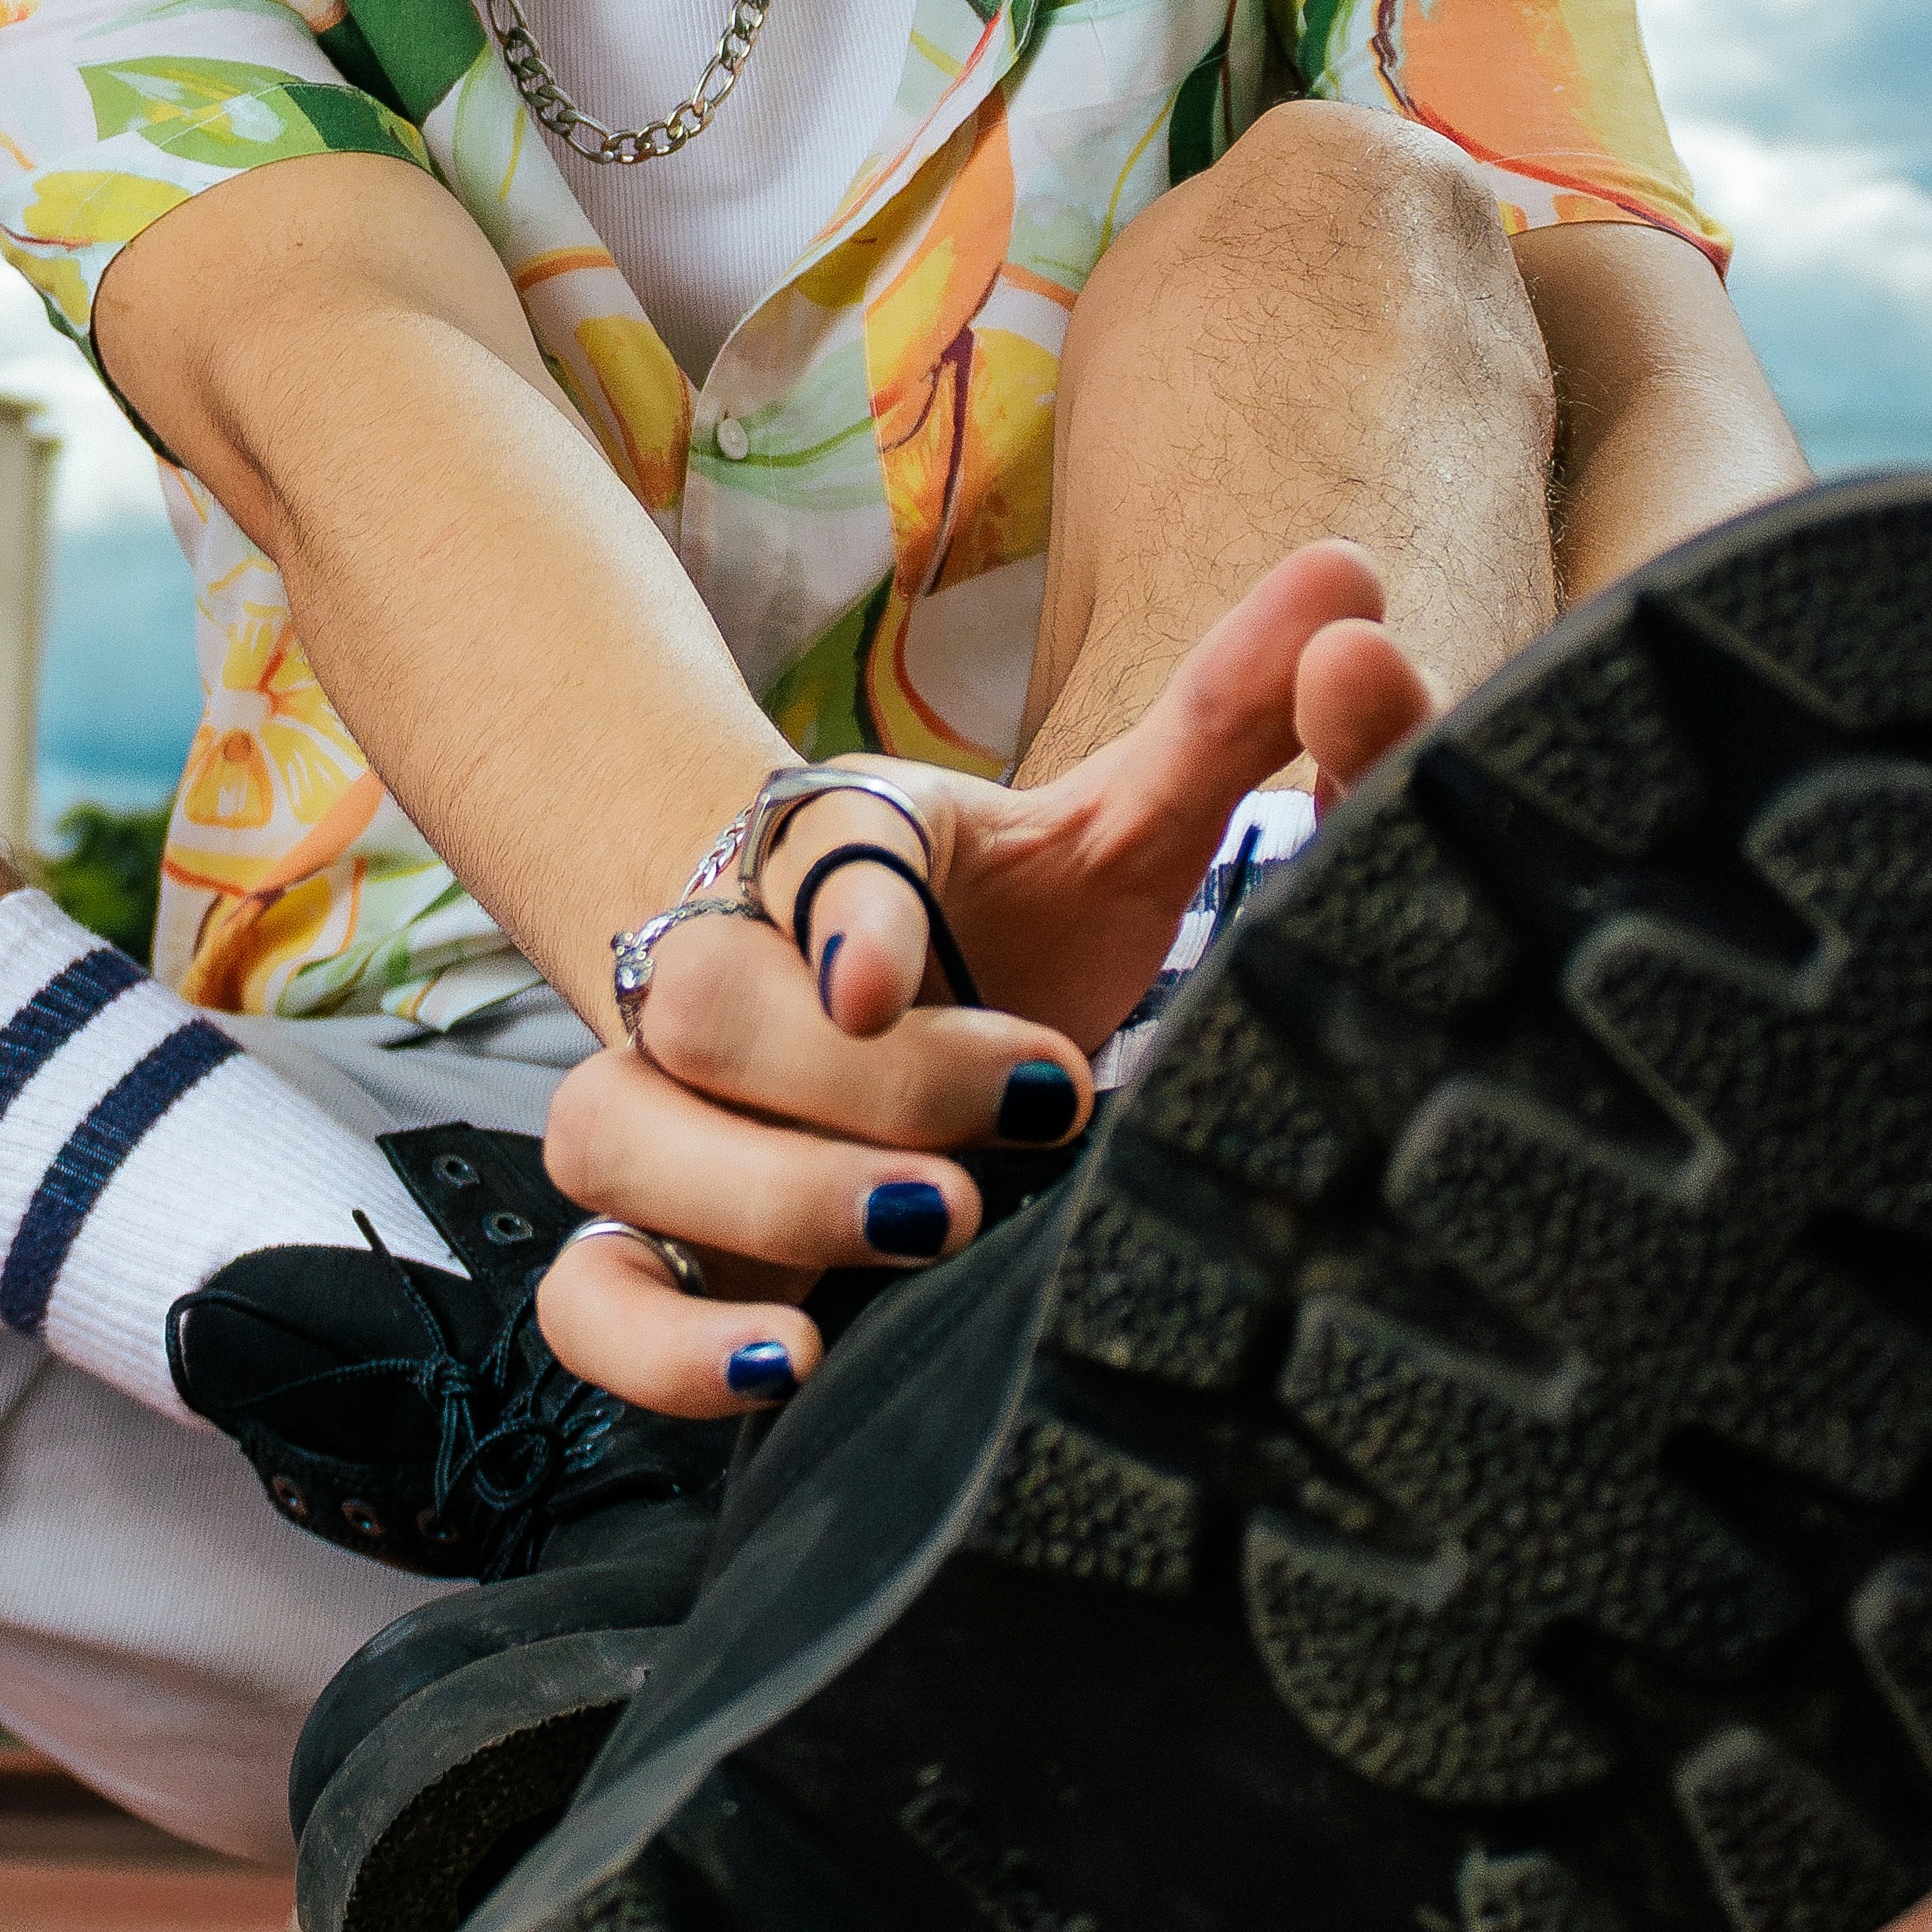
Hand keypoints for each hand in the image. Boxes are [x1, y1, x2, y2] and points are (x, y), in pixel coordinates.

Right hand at [534, 540, 1435, 1414]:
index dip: (844, 918)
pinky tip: (780, 1364)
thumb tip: (1349, 567)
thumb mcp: (1119, 836)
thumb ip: (1219, 722)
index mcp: (829, 857)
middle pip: (706, 1000)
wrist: (880, 1033)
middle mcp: (722, 977)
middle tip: (1027, 1108)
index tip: (891, 982)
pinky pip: (582, 1297)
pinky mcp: (657, 1248)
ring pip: (611, 1131)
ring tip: (926, 1232)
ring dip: (757, 1191)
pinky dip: (655, 1338)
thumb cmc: (1007, 934)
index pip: (808, 862)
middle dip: (853, 1076)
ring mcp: (670, 1115)